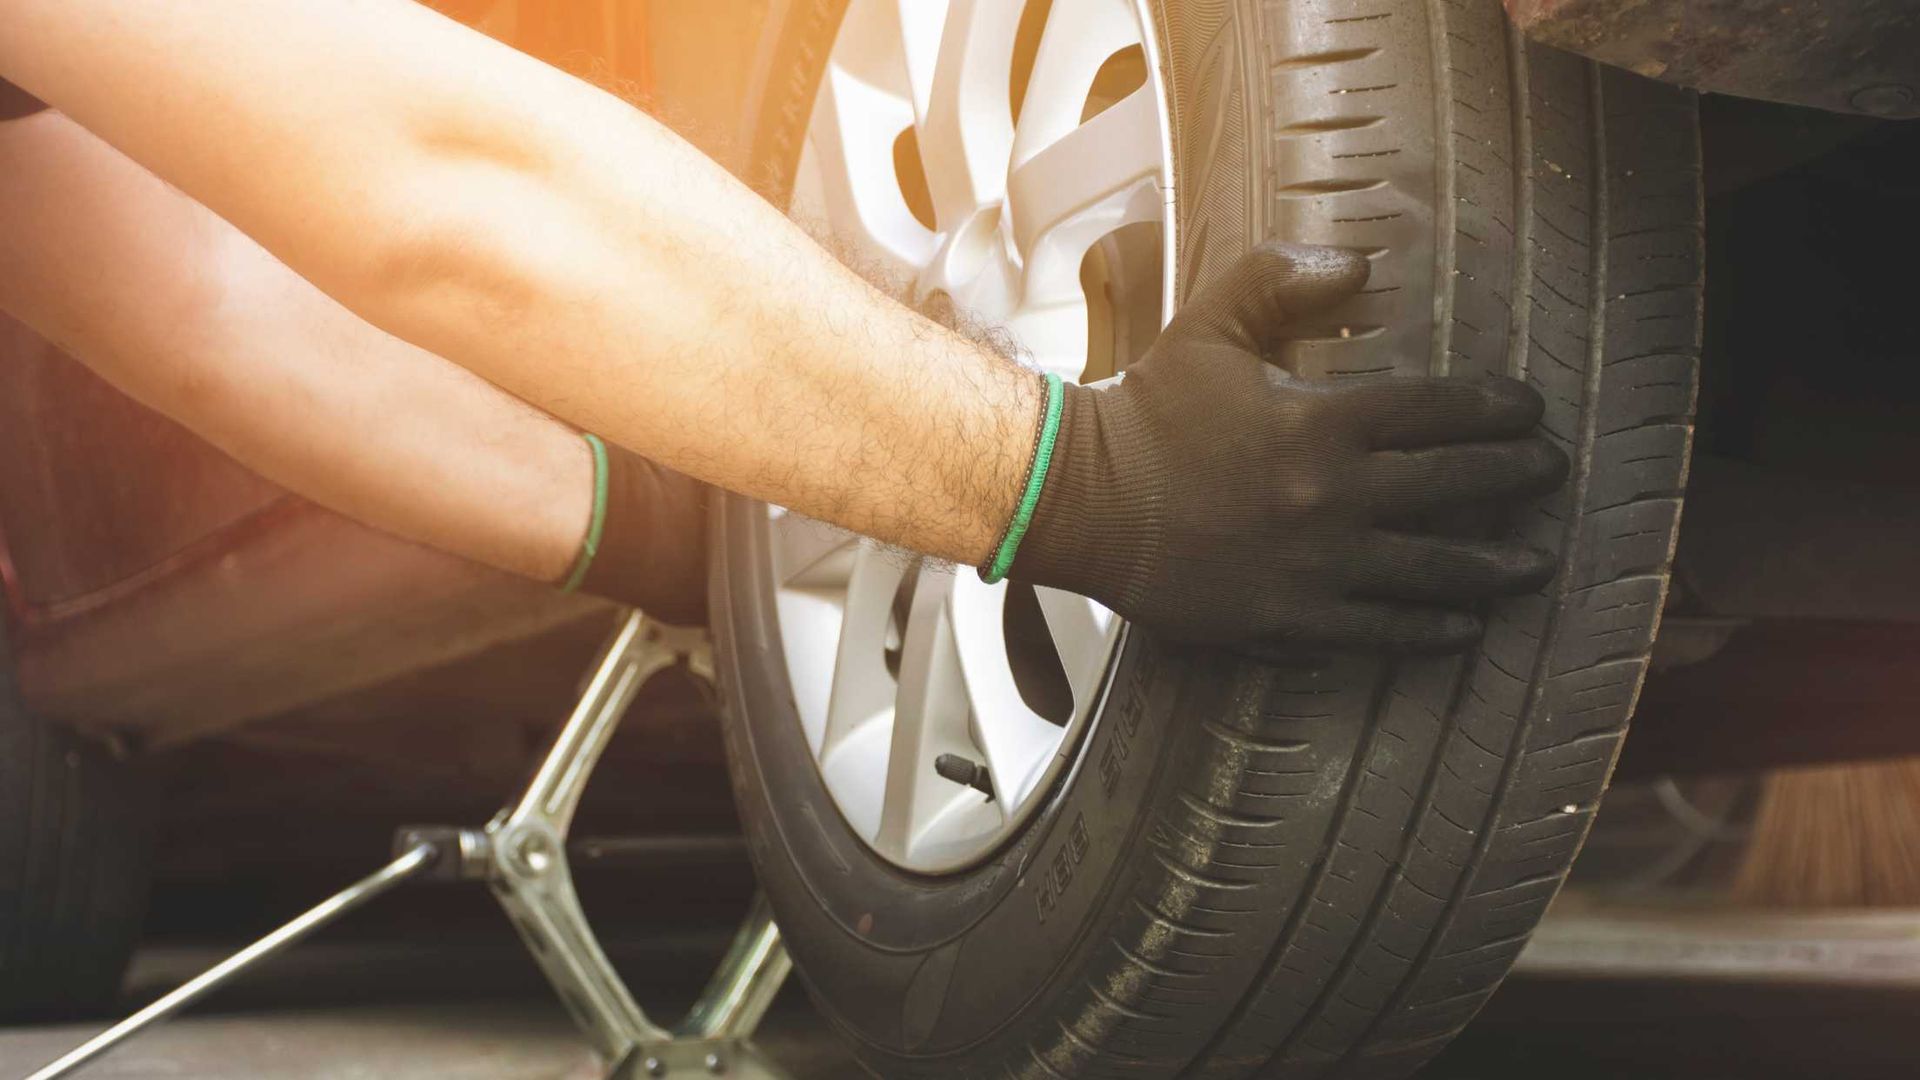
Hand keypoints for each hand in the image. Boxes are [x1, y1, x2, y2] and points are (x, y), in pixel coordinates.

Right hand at [1007, 242, 1568, 654]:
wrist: (1082, 501)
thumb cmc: (1145, 412)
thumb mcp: (1211, 325)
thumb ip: (1281, 280)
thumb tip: (1357, 261)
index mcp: (1321, 421)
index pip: (1439, 409)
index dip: (1497, 408)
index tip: (1530, 410)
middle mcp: (1332, 497)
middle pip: (1453, 487)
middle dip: (1517, 477)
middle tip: (1552, 473)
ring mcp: (1315, 566)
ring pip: (1432, 569)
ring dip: (1494, 565)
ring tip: (1535, 564)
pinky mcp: (1287, 619)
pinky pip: (1377, 631)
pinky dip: (1428, 631)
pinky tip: (1461, 629)